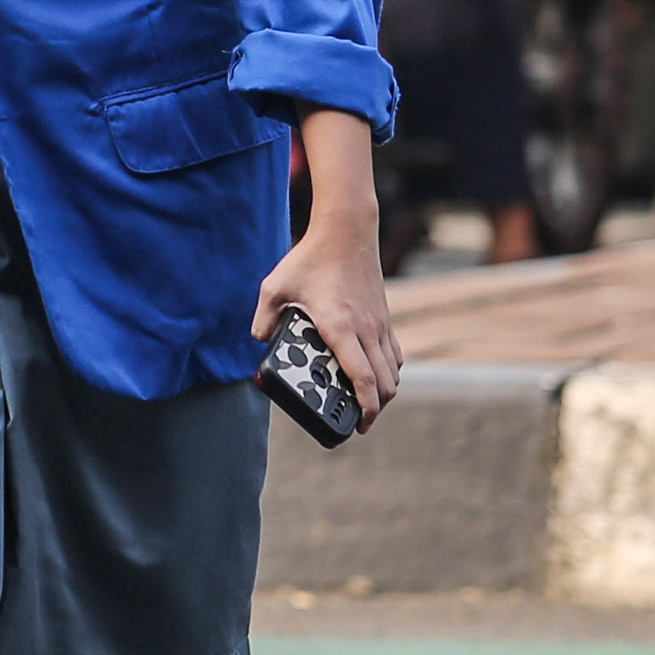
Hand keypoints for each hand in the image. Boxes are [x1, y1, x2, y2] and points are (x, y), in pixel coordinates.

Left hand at [255, 109, 403, 425]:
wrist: (346, 230)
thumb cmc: (310, 259)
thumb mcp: (274, 287)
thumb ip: (262, 319)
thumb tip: (259, 342)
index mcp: (341, 327)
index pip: (363, 377)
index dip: (366, 406)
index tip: (360, 424)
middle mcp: (367, 329)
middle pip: (386, 382)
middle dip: (376, 408)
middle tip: (358, 422)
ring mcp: (380, 323)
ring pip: (394, 370)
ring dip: (385, 391)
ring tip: (367, 404)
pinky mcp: (384, 316)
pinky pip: (395, 353)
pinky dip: (389, 371)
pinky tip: (376, 375)